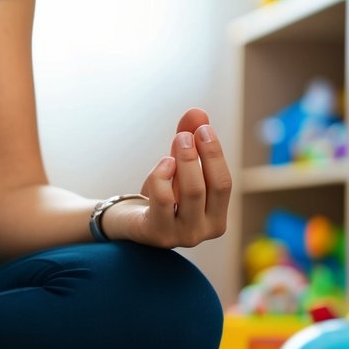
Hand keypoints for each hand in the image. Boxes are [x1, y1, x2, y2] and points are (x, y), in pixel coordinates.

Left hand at [105, 108, 231, 247]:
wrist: (125, 221)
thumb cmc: (158, 195)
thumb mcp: (176, 168)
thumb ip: (189, 142)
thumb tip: (197, 112)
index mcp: (216, 219)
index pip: (224, 184)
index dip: (216, 154)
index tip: (204, 129)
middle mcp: (202, 232)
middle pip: (212, 186)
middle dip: (203, 154)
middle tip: (189, 133)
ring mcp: (180, 236)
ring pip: (192, 191)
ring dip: (185, 159)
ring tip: (179, 139)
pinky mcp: (156, 234)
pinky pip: (163, 198)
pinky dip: (163, 175)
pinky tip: (163, 164)